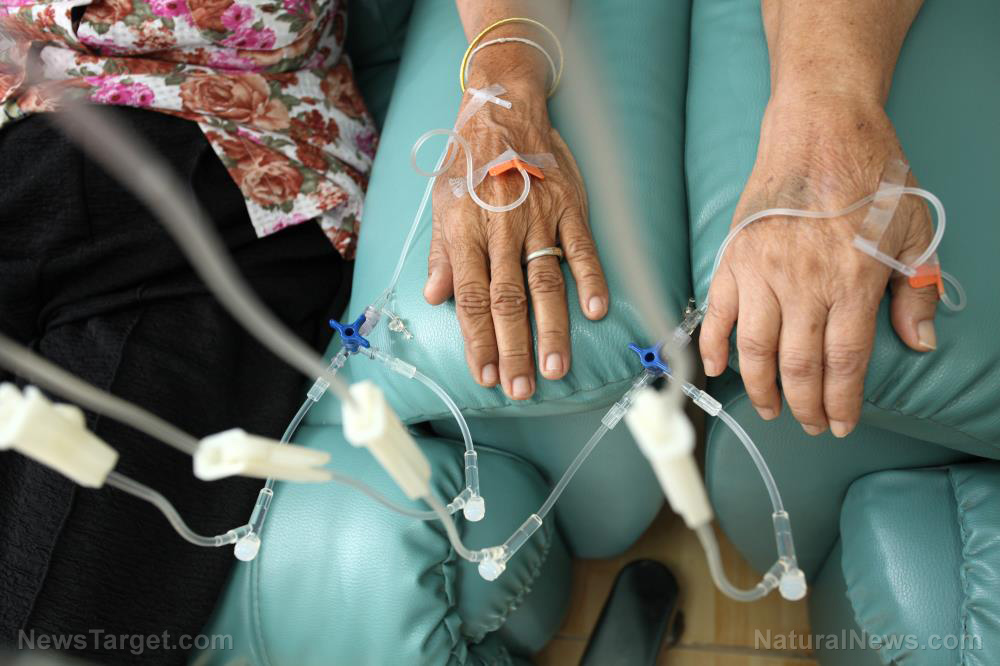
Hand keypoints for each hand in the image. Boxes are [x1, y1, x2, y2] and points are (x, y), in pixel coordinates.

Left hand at [424, 79, 608, 399]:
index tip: (486, 376)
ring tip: (555, 368)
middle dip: (513, 349)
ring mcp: (539, 217)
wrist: (504, 108)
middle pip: (508, 300)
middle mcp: (501, 228)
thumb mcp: (442, 203)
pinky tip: (596, 311)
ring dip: (552, 329)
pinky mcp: (570, 206)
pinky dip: (591, 279)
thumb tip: (434, 298)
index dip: (477, 342)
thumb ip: (441, 253)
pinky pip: (582, 248)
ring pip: (546, 282)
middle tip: (520, 389)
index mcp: (466, 231)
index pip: (471, 299)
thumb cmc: (469, 161)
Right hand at [699, 94, 938, 436]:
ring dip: (761, 387)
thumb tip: (918, 342)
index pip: (844, 362)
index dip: (842, 401)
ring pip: (755, 350)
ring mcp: (762, 272)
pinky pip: (716, 313)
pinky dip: (712, 345)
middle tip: (810, 423)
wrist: (820, 129)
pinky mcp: (733, 259)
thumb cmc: (870, 175)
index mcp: (852, 280)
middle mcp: (804, 283)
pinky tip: (716, 368)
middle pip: (799, 366)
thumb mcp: (913, 229)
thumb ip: (915, 290)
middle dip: (805, 406)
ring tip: (769, 408)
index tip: (841, 422)